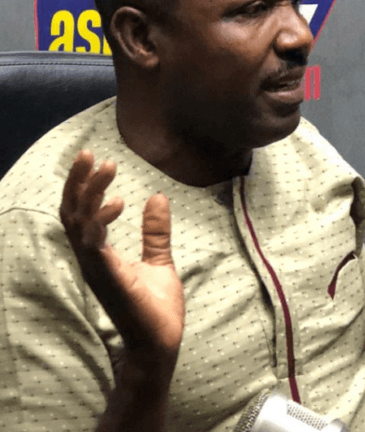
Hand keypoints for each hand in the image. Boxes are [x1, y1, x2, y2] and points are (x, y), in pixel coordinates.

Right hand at [60, 150, 183, 364]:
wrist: (162, 342)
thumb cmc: (157, 308)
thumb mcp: (160, 260)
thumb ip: (155, 231)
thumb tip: (157, 197)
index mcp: (101, 254)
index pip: (82, 214)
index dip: (84, 187)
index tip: (100, 161)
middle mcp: (91, 259)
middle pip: (71, 213)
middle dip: (77, 182)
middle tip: (90, 154)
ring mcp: (96, 268)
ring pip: (76, 223)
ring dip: (88, 193)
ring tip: (107, 167)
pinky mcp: (106, 277)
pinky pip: (92, 243)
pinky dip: (100, 220)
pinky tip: (119, 204)